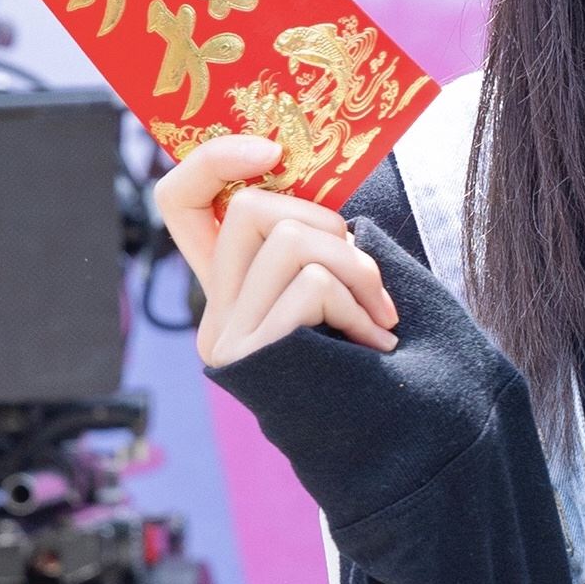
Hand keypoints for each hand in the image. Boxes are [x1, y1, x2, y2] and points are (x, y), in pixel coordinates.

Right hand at [154, 133, 400, 369]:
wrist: (405, 435)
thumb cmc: (380, 351)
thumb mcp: (337, 281)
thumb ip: (309, 237)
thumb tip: (303, 169)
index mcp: (233, 284)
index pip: (179, 201)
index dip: (213, 160)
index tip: (271, 149)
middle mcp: (217, 312)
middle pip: (251, 210)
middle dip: (329, 225)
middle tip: (366, 279)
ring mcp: (229, 338)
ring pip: (291, 241)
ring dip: (358, 268)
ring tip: (380, 315)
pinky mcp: (253, 355)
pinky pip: (313, 287)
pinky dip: (359, 307)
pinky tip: (375, 345)